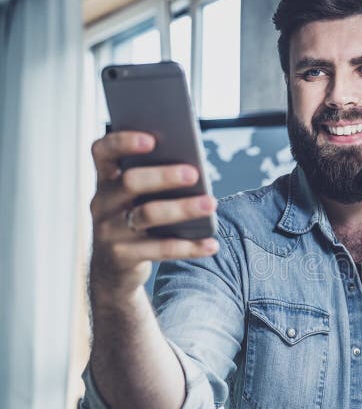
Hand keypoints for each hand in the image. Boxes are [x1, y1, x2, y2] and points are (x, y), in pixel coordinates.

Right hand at [89, 131, 218, 299]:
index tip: (152, 139)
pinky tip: (211, 244)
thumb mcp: (136, 200)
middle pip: (130, 182)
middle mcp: (102, 203)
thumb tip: (194, 169)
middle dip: (163, 175)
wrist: (112, 268)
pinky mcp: (121, 256)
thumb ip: (154, 181)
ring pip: (147, 215)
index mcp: (106, 180)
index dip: (123, 142)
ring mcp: (109, 231)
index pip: (103, 152)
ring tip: (211, 204)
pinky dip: (189, 246)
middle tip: (194, 173)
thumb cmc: (134, 221)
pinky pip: (160, 249)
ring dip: (182, 208)